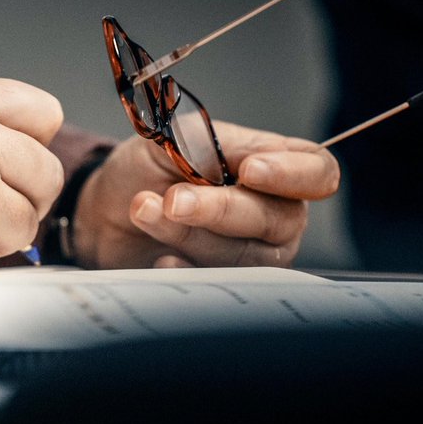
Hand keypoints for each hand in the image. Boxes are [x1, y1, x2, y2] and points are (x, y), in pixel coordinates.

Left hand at [70, 121, 339, 268]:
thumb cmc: (148, 170)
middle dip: (221, 209)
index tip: (250, 170)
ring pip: (244, 255)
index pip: (317, 172)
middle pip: (279, 220)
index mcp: (276, 167)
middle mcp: (275, 215)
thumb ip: (212, 143)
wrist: (105, 209)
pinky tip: (160, 257)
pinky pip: (218, 284)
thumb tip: (244, 157)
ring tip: (144, 209)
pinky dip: (184, 268)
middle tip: (173, 199)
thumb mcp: (175, 139)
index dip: (292, 175)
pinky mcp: (221, 283)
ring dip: (189, 233)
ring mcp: (251, 254)